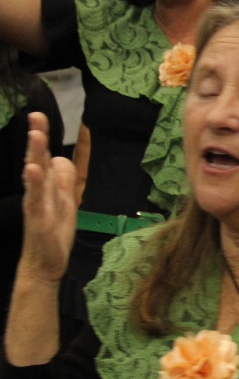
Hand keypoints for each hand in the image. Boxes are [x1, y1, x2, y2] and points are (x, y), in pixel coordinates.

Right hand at [19, 112, 77, 283]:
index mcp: (46, 185)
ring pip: (35, 175)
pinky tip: (32, 170)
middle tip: (35, 115)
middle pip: (37, 159)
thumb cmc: (54, 230)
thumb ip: (64, 179)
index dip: (43, 137)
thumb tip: (60, 157)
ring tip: (35, 135)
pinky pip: (35, 198)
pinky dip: (34, 184)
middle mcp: (38, 191)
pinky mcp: (38, 218)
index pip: (45, 156)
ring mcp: (36, 203)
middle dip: (37, 137)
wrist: (46, 263)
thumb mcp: (66, 199)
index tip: (40, 116)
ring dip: (35, 154)